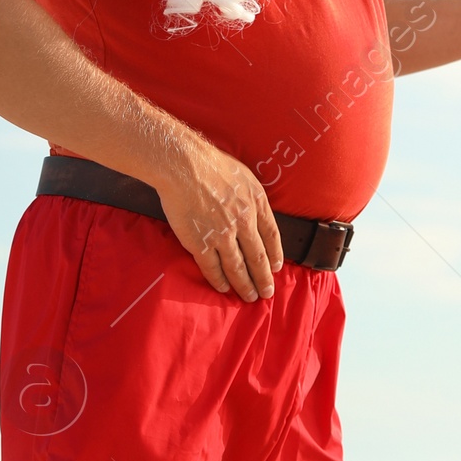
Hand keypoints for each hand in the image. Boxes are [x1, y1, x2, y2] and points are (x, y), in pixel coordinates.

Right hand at [153, 138, 282, 299]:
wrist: (184, 165)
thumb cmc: (211, 164)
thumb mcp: (244, 176)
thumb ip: (251, 196)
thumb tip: (255, 209)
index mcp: (256, 204)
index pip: (271, 236)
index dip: (275, 255)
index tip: (276, 268)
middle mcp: (243, 222)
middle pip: (258, 257)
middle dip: (264, 278)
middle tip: (267, 293)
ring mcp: (222, 235)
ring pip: (238, 267)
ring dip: (245, 285)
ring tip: (249, 297)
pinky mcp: (200, 243)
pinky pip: (212, 268)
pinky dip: (219, 280)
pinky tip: (223, 288)